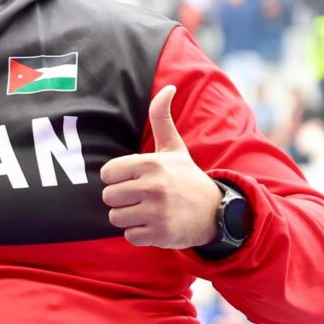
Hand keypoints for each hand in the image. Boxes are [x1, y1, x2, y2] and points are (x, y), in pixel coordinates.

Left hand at [99, 84, 223, 248]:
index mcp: (151, 163)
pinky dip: (139, 234)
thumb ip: (162, 119)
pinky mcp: (160, 233)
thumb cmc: (186, 178)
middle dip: (122, 200)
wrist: (216, 212)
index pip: (107, 174)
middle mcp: (153, 186)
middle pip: (108, 197)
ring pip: (115, 218)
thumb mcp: (174, 148)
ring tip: (149, 211)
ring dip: (129, 218)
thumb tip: (168, 87)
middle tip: (144, 198)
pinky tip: (156, 225)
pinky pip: (129, 236)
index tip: (136, 180)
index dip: (118, 179)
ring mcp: (157, 211)